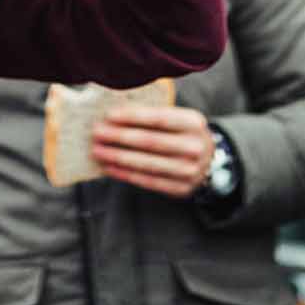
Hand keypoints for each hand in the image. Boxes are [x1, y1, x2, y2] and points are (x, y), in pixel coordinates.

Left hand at [91, 104, 213, 199]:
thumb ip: (153, 116)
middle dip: (119, 136)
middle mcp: (195, 147)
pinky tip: (109, 167)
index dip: (132, 117)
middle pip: (150, 141)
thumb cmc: (182, 135)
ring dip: (117, 156)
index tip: (108, 116)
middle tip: (96, 133)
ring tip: (97, 150)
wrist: (207, 161)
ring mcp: (190, 170)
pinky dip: (125, 174)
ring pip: (146, 163)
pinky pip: (147, 181)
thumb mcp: (178, 120)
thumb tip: (114, 116)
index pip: (159, 118)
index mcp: (194, 123)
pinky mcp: (181, 188)